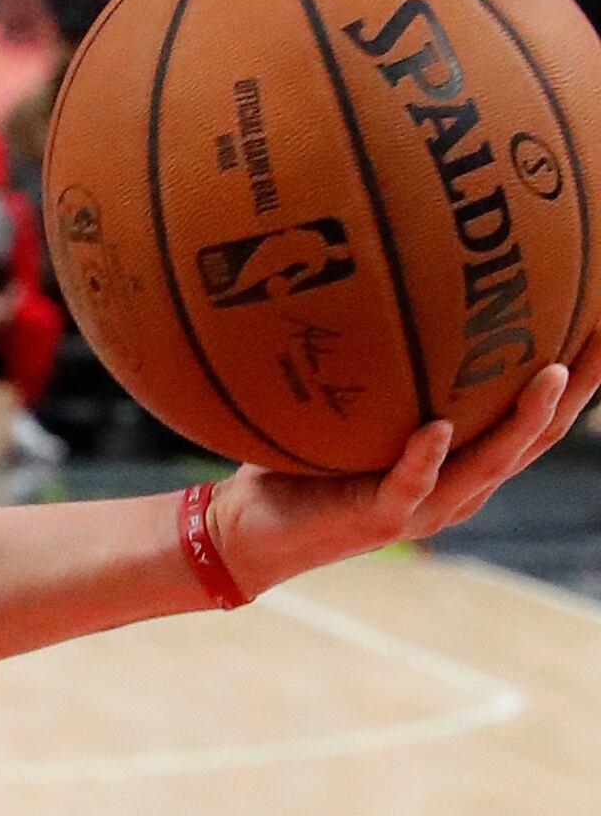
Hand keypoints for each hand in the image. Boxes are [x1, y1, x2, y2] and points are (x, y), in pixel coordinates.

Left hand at [213, 342, 595, 592]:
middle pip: (537, 436)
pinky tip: (438, 427)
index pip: (535, 415)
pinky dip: (426, 456)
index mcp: (463, 460)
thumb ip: (378, 368)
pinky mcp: (381, 518)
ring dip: (523, 419)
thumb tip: (378, 284)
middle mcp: (459, 484)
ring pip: (490, 462)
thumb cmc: (301, 461)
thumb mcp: (352, 410)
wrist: (248, 530)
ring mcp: (426, 505)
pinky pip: (409, 484)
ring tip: (552, 373)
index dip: (577, 377)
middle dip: (578, 390)